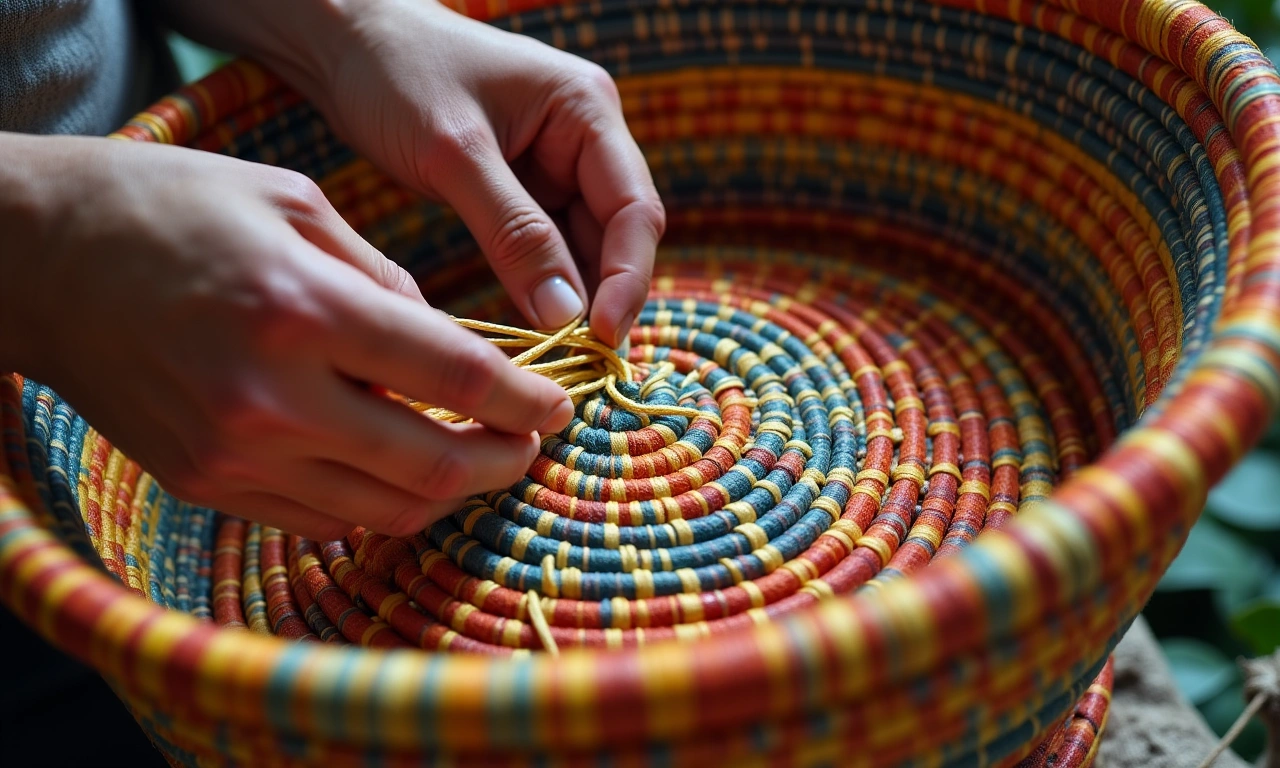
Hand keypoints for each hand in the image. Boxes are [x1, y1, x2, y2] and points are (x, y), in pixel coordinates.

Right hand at [0, 134, 573, 539]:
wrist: (41, 260)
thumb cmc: (172, 208)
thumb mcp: (296, 204)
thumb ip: (386, 279)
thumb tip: (449, 343)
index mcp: (304, 309)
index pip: (456, 377)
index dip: (527, 401)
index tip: (559, 406)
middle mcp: (271, 398)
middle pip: (430, 466)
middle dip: (502, 462)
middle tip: (530, 444)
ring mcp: (234, 455)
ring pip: (382, 509)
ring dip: (447, 492)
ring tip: (477, 460)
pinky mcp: (205, 485)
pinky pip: (322, 520)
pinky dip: (378, 504)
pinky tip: (398, 472)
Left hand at [278, 0, 665, 346]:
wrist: (344, 41)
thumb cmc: (396, 74)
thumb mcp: (455, 154)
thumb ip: (515, 233)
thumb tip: (567, 316)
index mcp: (587, 110)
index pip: (634, 208)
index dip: (628, 278)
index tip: (602, 338)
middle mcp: (586, 138)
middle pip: (619, 234)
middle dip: (606, 297)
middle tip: (586, 366)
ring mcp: (557, 165)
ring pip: (585, 248)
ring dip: (576, 300)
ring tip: (563, 359)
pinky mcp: (524, 189)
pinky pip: (548, 248)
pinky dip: (544, 287)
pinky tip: (536, 329)